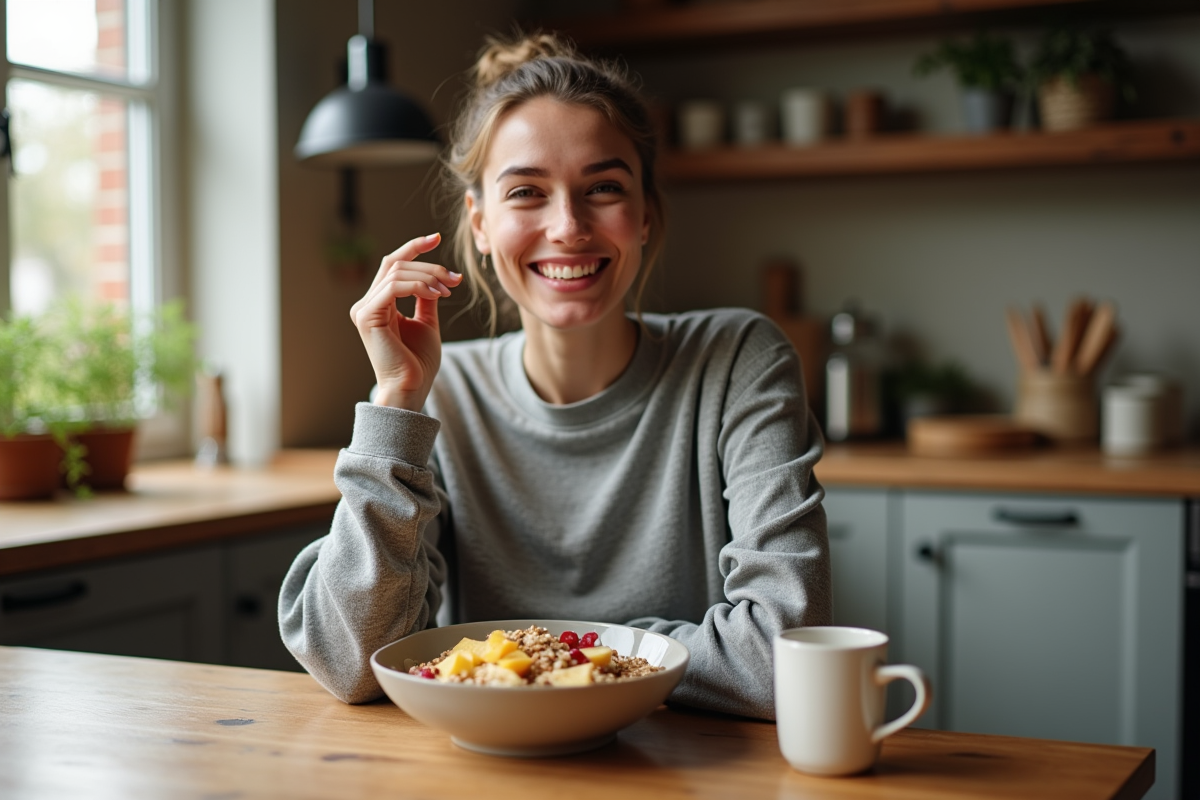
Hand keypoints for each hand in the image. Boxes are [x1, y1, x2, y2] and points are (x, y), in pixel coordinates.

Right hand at [349, 233, 462, 411]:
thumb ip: (426, 297)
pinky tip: (436, 294)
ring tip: (448, 289)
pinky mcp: (367, 316)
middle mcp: (367, 304)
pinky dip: (418, 285)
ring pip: (397, 272)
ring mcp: (364, 309)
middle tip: (454, 278)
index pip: (393, 264)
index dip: (414, 247)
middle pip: (396, 264)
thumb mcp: (426, 322)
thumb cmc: (418, 362)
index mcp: (378, 304)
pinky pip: (393, 287)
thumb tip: (438, 277)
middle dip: (429, 265)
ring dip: (428, 276)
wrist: (411, 388)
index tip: (437, 238)